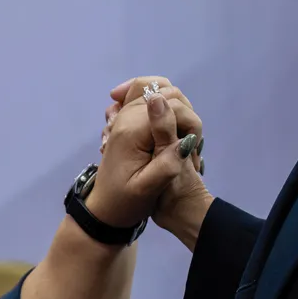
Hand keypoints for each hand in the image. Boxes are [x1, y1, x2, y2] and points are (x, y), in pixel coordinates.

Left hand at [83, 77, 205, 229]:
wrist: (104, 208)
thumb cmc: (126, 202)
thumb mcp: (149, 187)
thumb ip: (168, 159)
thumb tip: (183, 129)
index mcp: (132, 130)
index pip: (173, 105)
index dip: (190, 124)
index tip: (193, 152)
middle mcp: (127, 116)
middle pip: (167, 92)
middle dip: (186, 114)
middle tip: (188, 145)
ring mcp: (125, 114)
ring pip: (160, 89)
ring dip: (177, 108)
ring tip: (180, 138)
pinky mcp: (127, 118)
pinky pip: (147, 95)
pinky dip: (163, 103)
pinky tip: (168, 123)